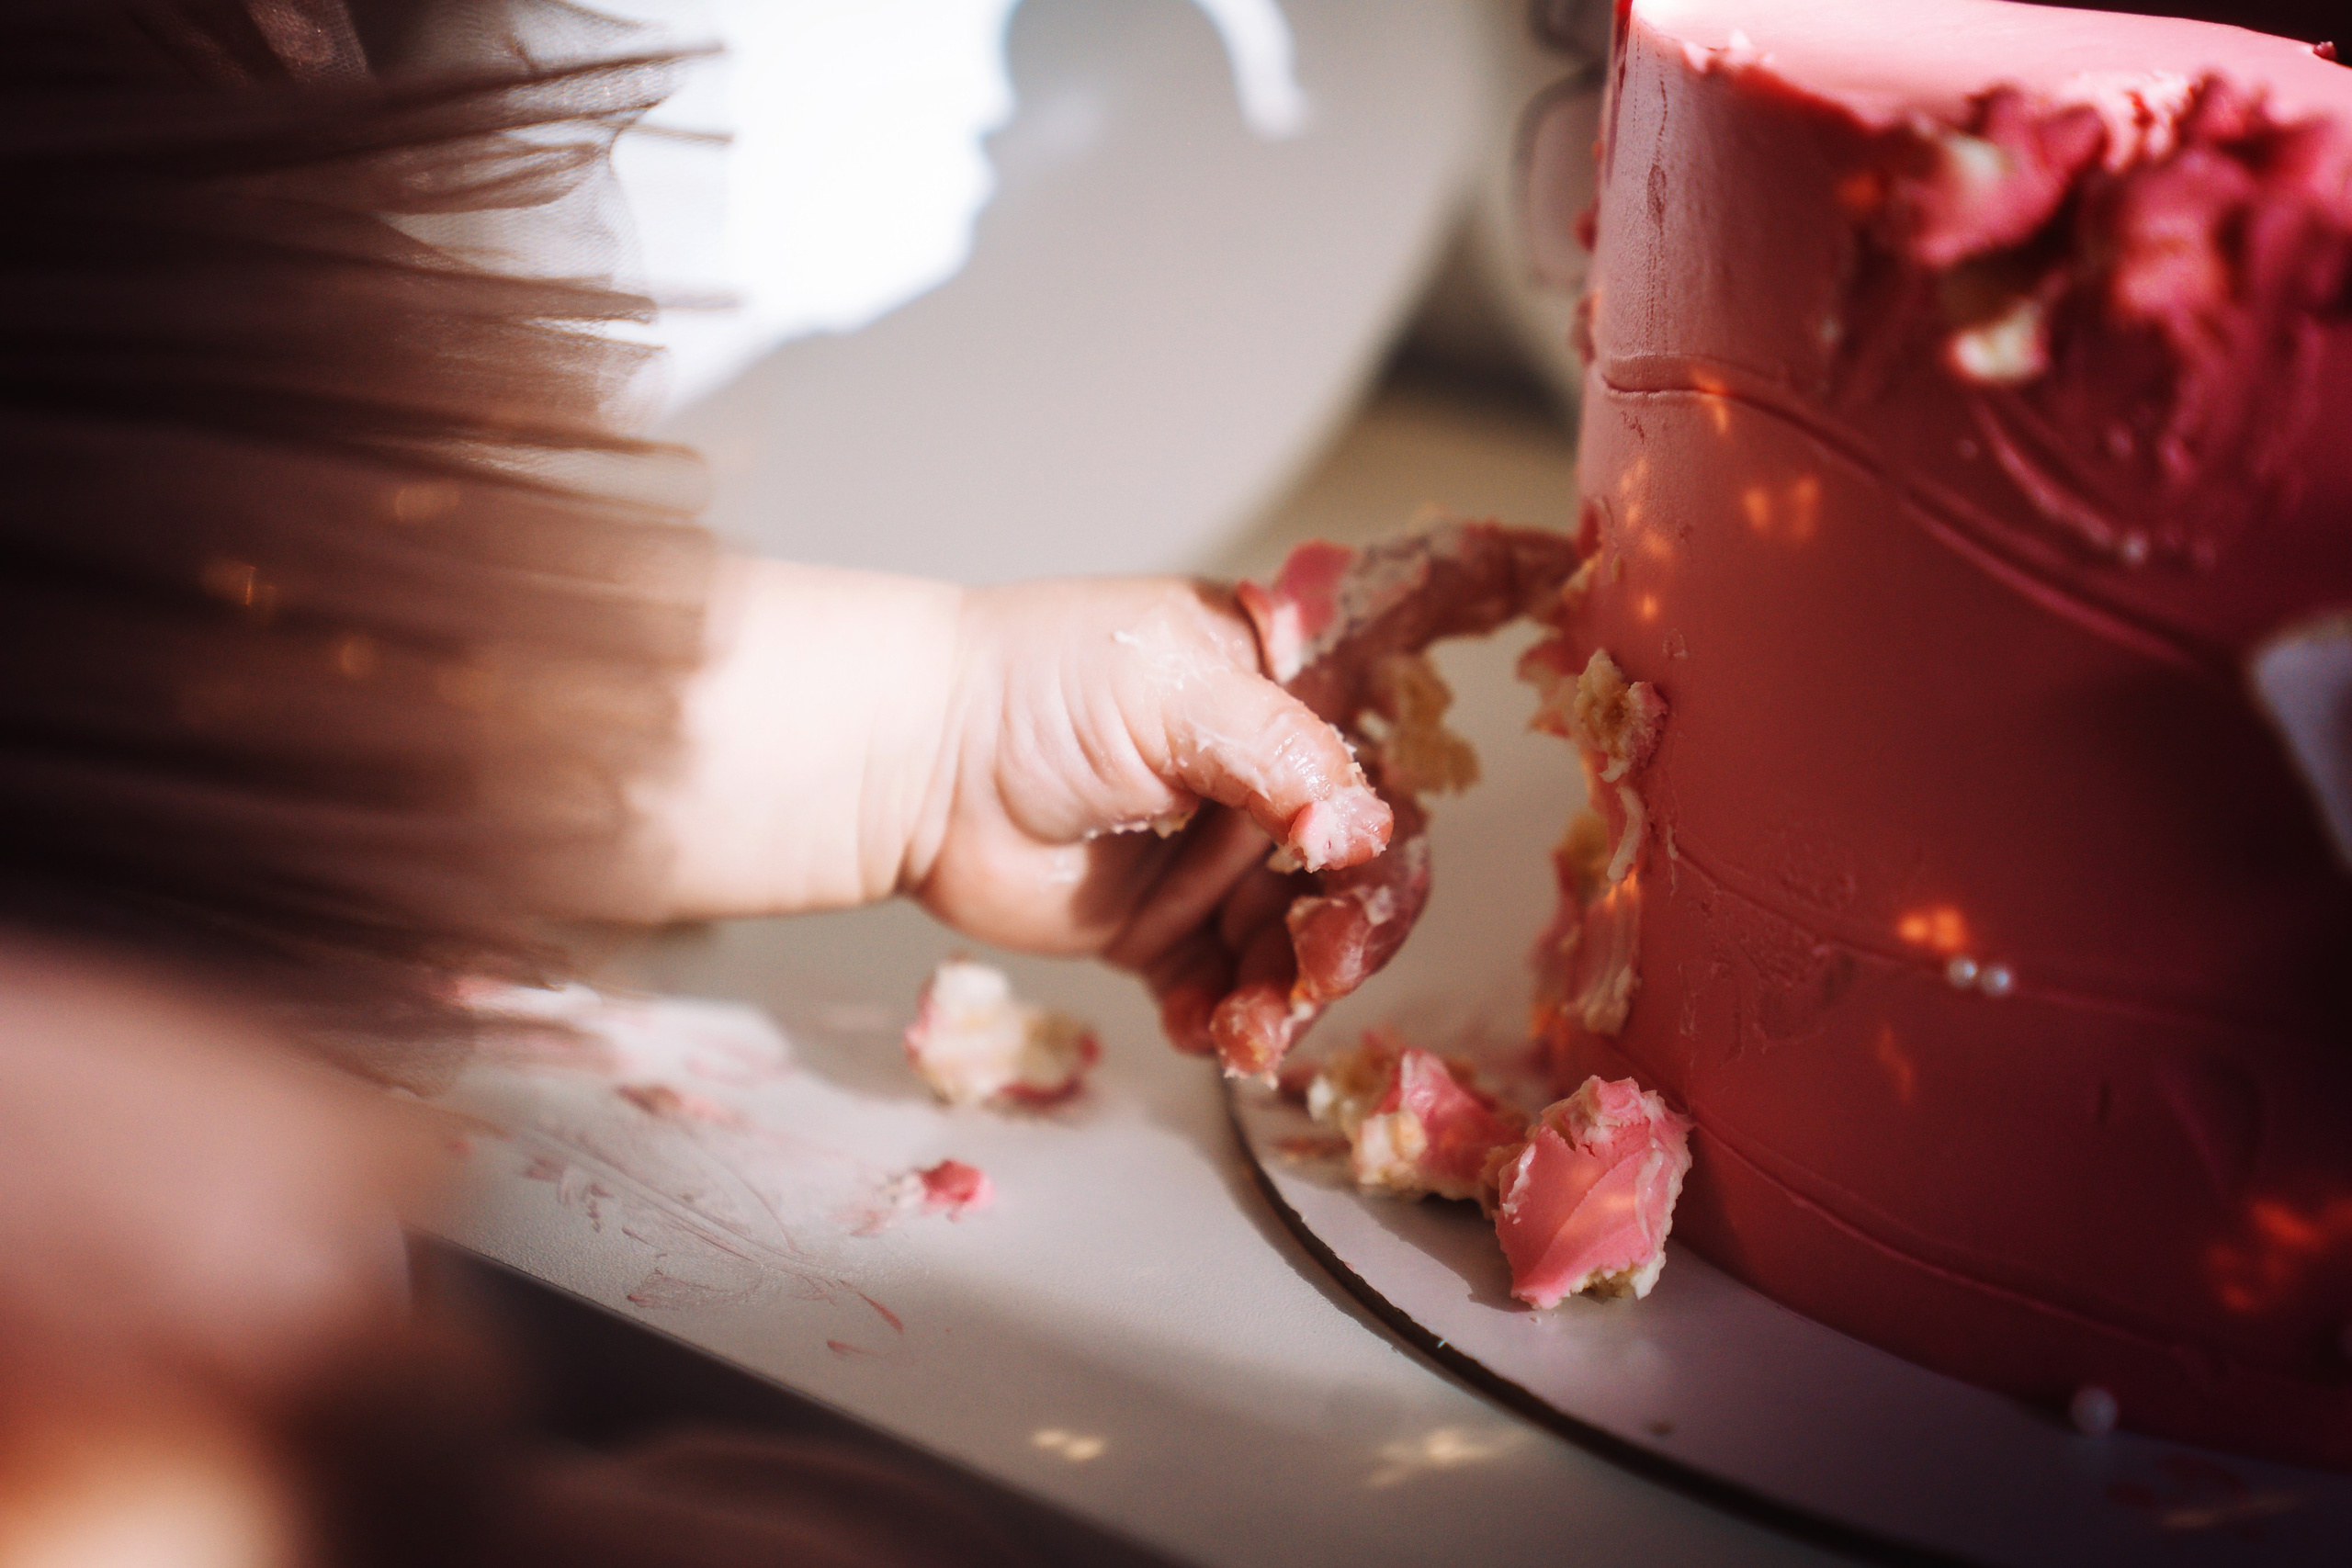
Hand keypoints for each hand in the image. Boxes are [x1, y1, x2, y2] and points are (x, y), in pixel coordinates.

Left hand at [901, 577, 1390, 1040]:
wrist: (914, 768)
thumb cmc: (1030, 688)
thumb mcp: (1167, 696)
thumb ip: (1279, 755)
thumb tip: (1359, 831)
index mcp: (1279, 693)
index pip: (1379, 756)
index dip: (1391, 819)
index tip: (1366, 868)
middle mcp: (1261, 779)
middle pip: (1355, 870)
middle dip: (1351, 929)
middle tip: (1324, 969)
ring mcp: (1215, 860)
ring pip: (1297, 945)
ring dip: (1290, 994)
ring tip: (1251, 1027)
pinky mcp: (1166, 931)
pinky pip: (1226, 991)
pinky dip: (1227, 1020)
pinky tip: (1203, 1031)